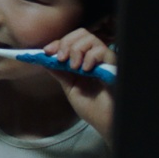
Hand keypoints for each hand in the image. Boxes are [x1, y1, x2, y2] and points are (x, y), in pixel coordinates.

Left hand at [43, 28, 116, 142]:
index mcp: (84, 61)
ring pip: (91, 38)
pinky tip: (86, 70)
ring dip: (77, 49)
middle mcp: (95, 58)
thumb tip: (44, 59)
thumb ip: (60, 72)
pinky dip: (90, 57)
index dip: (58, 42)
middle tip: (61, 58)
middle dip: (66, 43)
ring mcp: (105, 61)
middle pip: (81, 34)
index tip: (47, 51)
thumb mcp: (71, 88)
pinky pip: (102, 51)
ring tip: (75, 67)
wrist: (107, 124)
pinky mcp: (114, 66)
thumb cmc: (93, 109)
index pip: (72, 41)